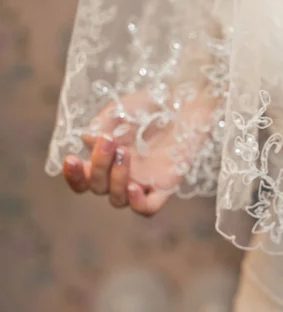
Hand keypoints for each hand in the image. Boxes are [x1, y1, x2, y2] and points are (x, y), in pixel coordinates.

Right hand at [62, 91, 209, 215]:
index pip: (83, 179)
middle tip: (110, 141)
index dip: (73, 176)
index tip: (71, 158)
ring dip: (115, 179)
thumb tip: (88, 141)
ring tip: (125, 154)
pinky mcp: (165, 186)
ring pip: (118, 200)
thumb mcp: (117, 111)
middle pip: (98, 188)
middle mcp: (123, 174)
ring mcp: (143, 182)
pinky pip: (147, 209)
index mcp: (107, 160)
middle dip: (98, 165)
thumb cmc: (149, 106)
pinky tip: (134, 187)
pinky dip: (137, 204)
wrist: (183, 102)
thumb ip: (98, 126)